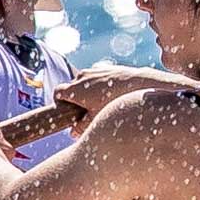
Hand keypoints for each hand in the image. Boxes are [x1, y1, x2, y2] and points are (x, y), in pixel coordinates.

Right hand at [55, 65, 197, 120]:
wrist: (142, 85)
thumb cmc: (117, 104)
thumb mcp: (97, 120)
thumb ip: (81, 127)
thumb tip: (73, 131)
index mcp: (75, 89)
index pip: (57, 93)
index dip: (60, 103)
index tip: (68, 111)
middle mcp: (82, 76)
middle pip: (71, 88)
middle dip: (77, 100)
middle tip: (88, 113)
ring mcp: (94, 70)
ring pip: (85, 83)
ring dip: (88, 92)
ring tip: (103, 105)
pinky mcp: (106, 67)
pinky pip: (97, 77)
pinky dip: (100, 85)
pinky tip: (112, 95)